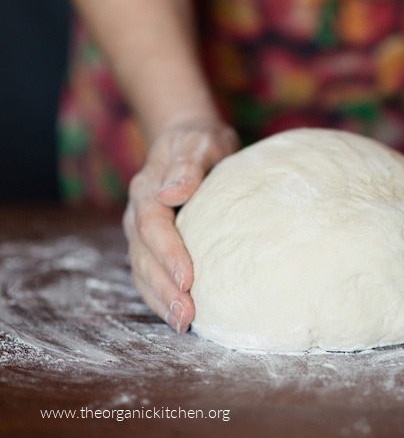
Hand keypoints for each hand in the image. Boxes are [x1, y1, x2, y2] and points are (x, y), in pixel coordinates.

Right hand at [122, 120, 238, 332]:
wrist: (190, 142)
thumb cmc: (201, 143)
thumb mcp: (200, 143)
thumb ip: (188, 165)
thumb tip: (172, 192)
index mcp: (147, 189)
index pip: (153, 225)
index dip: (168, 254)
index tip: (189, 279)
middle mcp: (138, 215)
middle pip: (144, 256)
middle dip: (164, 289)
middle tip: (186, 316)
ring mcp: (141, 233)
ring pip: (143, 271)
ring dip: (161, 301)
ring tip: (183, 325)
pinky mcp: (152, 246)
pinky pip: (149, 276)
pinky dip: (161, 298)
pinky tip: (178, 318)